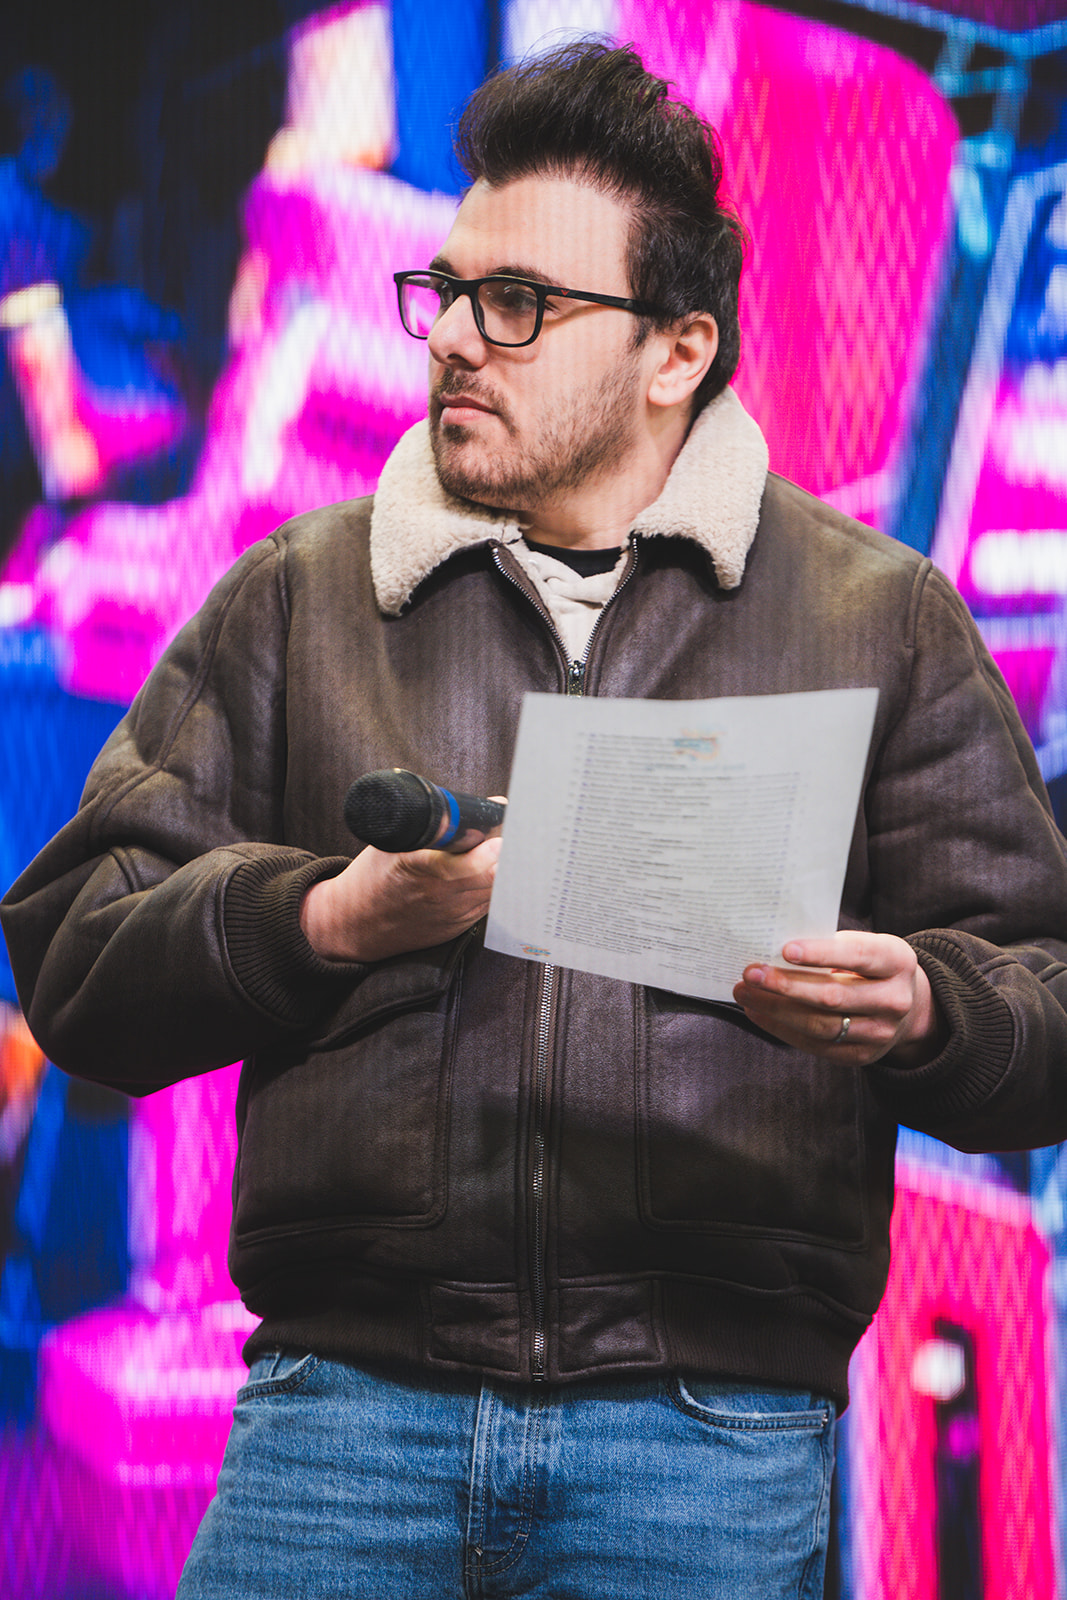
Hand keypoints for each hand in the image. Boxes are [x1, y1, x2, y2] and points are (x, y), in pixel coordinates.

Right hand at [301, 835, 501, 961]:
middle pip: (492, 876)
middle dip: (508, 854)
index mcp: (418, 868)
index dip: (490, 850)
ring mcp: (452, 914)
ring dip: (506, 869)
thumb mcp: (391, 843)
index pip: (467, 864)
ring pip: (496, 891)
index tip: (501, 834)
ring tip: (508, 849)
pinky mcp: (458, 926)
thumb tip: (472, 804)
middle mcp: (439, 894)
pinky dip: (497, 886)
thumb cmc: (374, 877)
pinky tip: (496, 871)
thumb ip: (430, 826)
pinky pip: (489, 904)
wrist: (354, 924)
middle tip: (514, 834)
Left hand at [732, 931, 946, 1067]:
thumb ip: (831, 945)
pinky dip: (782, 1029)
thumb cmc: (871, 966)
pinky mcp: (863, 1055)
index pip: (857, 956)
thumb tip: (774, 949)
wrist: (908, 1006)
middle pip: (833, 996)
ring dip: (776, 1010)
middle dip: (786, 985)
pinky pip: (817, 1046)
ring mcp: (881, 1032)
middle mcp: (894, 1000)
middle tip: (751, 973)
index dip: (821, 953)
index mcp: (897, 961)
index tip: (786, 950)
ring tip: (746, 993)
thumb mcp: (865, 946)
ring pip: (820, 1025)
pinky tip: (759, 1012)